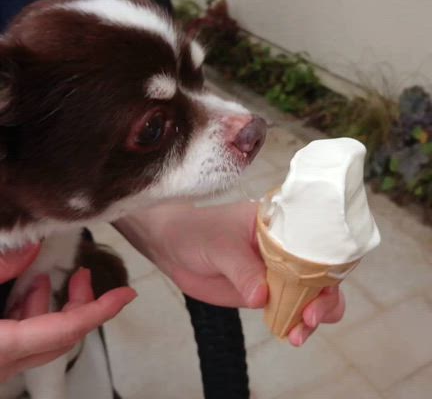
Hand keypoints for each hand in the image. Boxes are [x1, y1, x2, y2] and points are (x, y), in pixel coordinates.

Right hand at [0, 245, 136, 381]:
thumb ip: (0, 268)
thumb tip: (32, 247)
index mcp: (5, 348)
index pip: (69, 328)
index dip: (103, 309)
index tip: (128, 293)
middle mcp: (5, 365)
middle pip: (62, 334)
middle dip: (80, 302)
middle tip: (82, 274)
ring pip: (41, 339)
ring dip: (51, 306)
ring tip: (48, 277)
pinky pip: (22, 343)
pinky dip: (30, 316)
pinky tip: (24, 295)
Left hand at [116, 201, 345, 345]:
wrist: (172, 247)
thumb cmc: (196, 232)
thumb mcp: (219, 245)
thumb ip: (242, 269)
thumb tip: (263, 297)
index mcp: (280, 225)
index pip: (316, 242)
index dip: (328, 266)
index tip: (322, 290)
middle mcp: (284, 248)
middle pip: (320, 272)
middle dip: (324, 298)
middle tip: (309, 318)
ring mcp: (275, 271)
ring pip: (308, 294)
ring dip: (312, 315)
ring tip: (297, 333)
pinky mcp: (263, 291)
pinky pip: (287, 308)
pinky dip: (293, 322)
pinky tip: (289, 334)